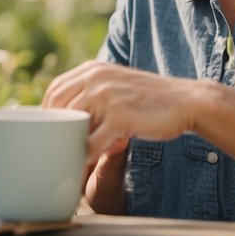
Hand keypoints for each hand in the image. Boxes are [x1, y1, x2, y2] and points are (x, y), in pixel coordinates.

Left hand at [42, 60, 198, 165]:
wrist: (188, 102)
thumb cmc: (151, 99)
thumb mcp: (117, 84)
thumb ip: (93, 91)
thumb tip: (65, 113)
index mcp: (92, 69)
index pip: (55, 90)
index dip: (46, 112)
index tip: (46, 130)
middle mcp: (95, 78)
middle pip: (57, 109)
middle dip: (53, 133)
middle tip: (54, 151)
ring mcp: (106, 96)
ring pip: (73, 128)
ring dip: (69, 148)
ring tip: (68, 162)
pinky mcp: (119, 117)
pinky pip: (92, 144)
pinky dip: (88, 158)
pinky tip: (88, 166)